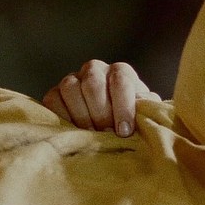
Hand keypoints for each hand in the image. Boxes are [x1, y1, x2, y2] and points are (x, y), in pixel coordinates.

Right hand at [42, 60, 159, 136]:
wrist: (111, 122)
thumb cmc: (133, 118)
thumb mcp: (144, 112)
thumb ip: (147, 110)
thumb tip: (151, 116)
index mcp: (121, 71)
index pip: (121, 81)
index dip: (123, 107)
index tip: (125, 131)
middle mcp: (95, 69)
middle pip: (93, 84)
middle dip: (101, 113)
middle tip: (107, 134)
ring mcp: (73, 79)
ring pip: (70, 88)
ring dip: (82, 115)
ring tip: (92, 135)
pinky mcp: (55, 93)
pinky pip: (53, 100)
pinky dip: (63, 116)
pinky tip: (74, 131)